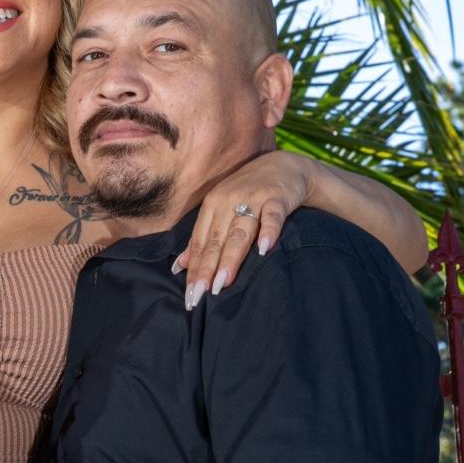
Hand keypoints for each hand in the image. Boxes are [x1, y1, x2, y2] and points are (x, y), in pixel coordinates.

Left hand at [178, 151, 311, 306]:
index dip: (194, 270)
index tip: (190, 296)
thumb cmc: (248, 192)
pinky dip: (269, 231)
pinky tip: (264, 249)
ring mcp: (253, 198)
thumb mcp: (221, 210)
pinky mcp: (277, 197)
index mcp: (212, 206)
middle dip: (207, 269)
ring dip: (231, 257)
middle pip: (216, 240)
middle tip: (199, 296)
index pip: (200, 243)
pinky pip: (272, 216)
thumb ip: (202, 238)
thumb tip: (179, 267)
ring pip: (239, 232)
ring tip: (223, 283)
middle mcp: (228, 201)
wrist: (285, 165)